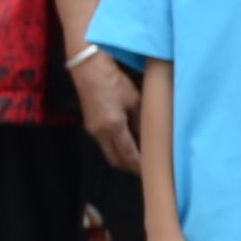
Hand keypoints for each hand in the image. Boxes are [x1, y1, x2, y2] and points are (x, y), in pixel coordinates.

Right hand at [70, 48, 141, 173]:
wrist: (88, 68)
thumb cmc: (113, 80)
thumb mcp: (135, 100)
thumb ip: (142, 121)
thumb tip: (150, 137)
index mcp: (113, 126)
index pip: (129, 154)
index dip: (140, 166)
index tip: (152, 171)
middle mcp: (100, 132)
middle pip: (116, 160)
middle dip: (130, 167)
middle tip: (147, 170)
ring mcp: (93, 130)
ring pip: (109, 153)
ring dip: (123, 158)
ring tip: (139, 159)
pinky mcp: (90, 125)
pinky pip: (105, 144)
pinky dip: (117, 148)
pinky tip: (128, 144)